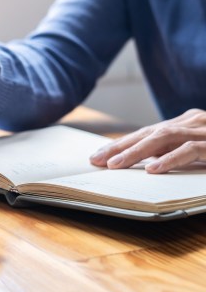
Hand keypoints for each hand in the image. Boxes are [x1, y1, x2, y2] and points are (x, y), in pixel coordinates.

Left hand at [90, 109, 205, 172]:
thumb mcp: (198, 147)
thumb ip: (174, 149)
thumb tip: (147, 161)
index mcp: (184, 123)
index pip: (147, 133)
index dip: (122, 144)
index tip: (100, 154)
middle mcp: (191, 122)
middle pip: (148, 133)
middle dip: (120, 147)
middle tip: (96, 160)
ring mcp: (203, 131)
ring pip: (163, 138)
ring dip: (135, 152)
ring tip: (113, 165)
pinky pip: (189, 150)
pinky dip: (169, 159)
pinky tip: (152, 169)